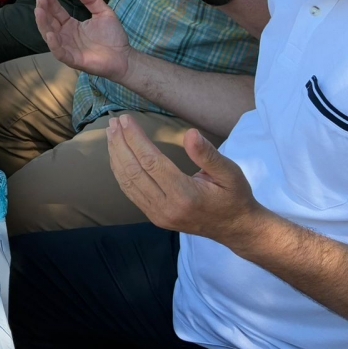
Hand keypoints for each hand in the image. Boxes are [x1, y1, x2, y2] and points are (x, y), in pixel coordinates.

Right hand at [34, 0, 131, 82]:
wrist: (124, 56)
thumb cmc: (113, 36)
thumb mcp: (103, 12)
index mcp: (71, 25)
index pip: (56, 12)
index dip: (51, 1)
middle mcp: (65, 36)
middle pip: (49, 22)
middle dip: (43, 10)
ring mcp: (67, 48)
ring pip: (49, 35)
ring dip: (43, 24)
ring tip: (39, 11)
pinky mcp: (73, 59)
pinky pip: (59, 52)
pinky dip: (53, 44)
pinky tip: (50, 33)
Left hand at [107, 114, 262, 241]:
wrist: (236, 229)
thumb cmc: (235, 196)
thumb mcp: (231, 173)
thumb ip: (208, 154)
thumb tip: (190, 133)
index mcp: (185, 195)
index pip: (151, 162)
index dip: (135, 138)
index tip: (125, 119)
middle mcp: (167, 208)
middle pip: (134, 171)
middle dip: (120, 144)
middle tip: (114, 122)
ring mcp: (157, 215)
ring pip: (127, 182)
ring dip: (116, 155)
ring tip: (111, 133)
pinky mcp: (154, 217)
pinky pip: (130, 191)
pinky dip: (119, 170)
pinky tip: (117, 154)